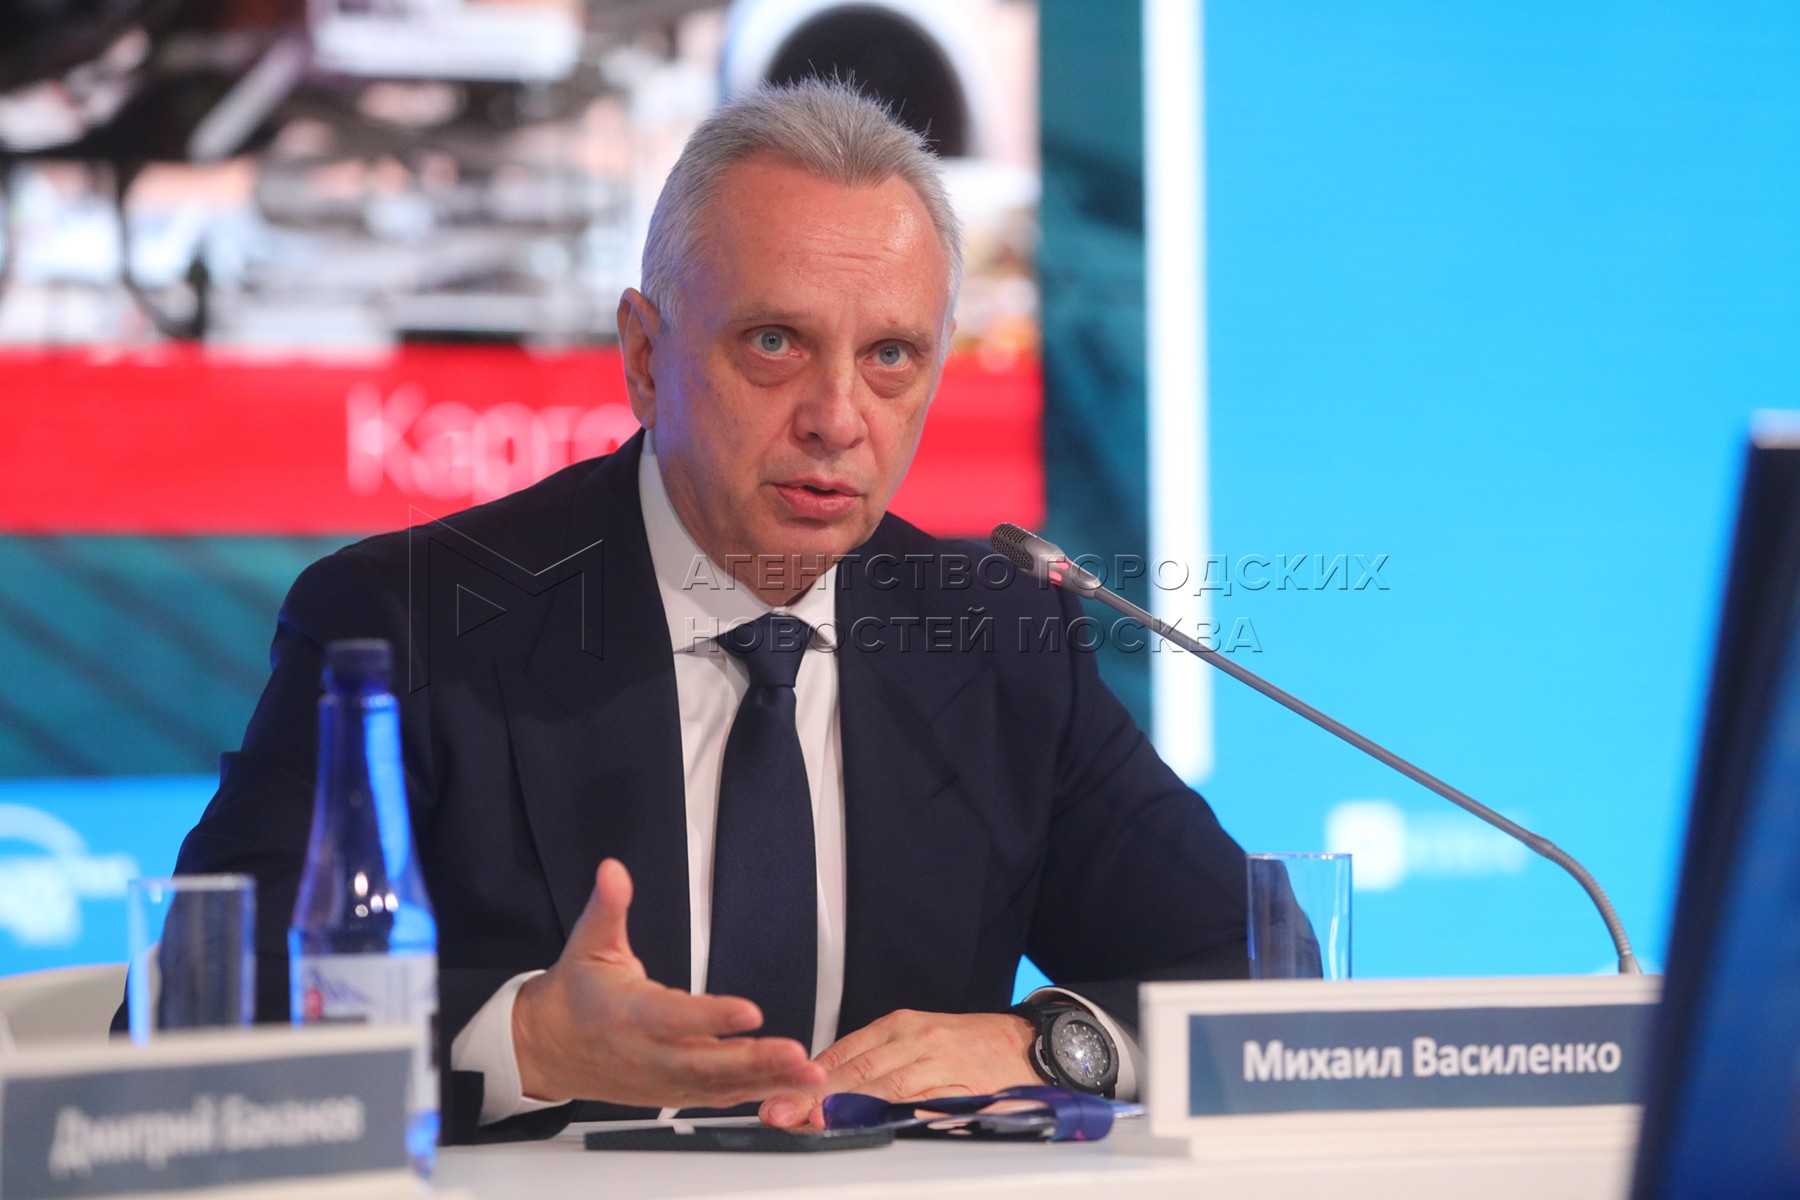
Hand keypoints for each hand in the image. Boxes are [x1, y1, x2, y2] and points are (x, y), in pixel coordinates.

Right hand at [512, 858, 826, 1108]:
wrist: (546, 1048)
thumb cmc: (575, 995)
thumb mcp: (588, 943)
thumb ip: (608, 907)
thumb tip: (613, 870)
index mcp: (628, 1013)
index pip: (674, 1017)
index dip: (711, 1017)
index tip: (750, 1011)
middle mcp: (647, 1053)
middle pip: (704, 1064)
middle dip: (755, 1061)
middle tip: (797, 1055)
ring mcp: (660, 1080)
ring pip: (717, 1086)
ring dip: (767, 1082)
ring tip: (809, 1074)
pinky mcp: (671, 1094)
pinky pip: (717, 1097)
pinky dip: (754, 1094)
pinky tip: (788, 1086)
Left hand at [758, 1009, 1038, 1129]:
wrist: (1029, 1044)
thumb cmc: (969, 1046)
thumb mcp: (918, 1039)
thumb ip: (876, 1060)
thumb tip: (825, 1086)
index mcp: (901, 1026)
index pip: (844, 1053)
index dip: (809, 1079)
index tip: (778, 1097)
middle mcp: (917, 1040)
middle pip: (857, 1072)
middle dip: (815, 1096)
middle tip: (782, 1114)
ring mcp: (940, 1066)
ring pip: (884, 1089)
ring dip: (846, 1110)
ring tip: (814, 1124)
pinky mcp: (963, 1091)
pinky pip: (924, 1106)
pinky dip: (895, 1118)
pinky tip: (872, 1129)